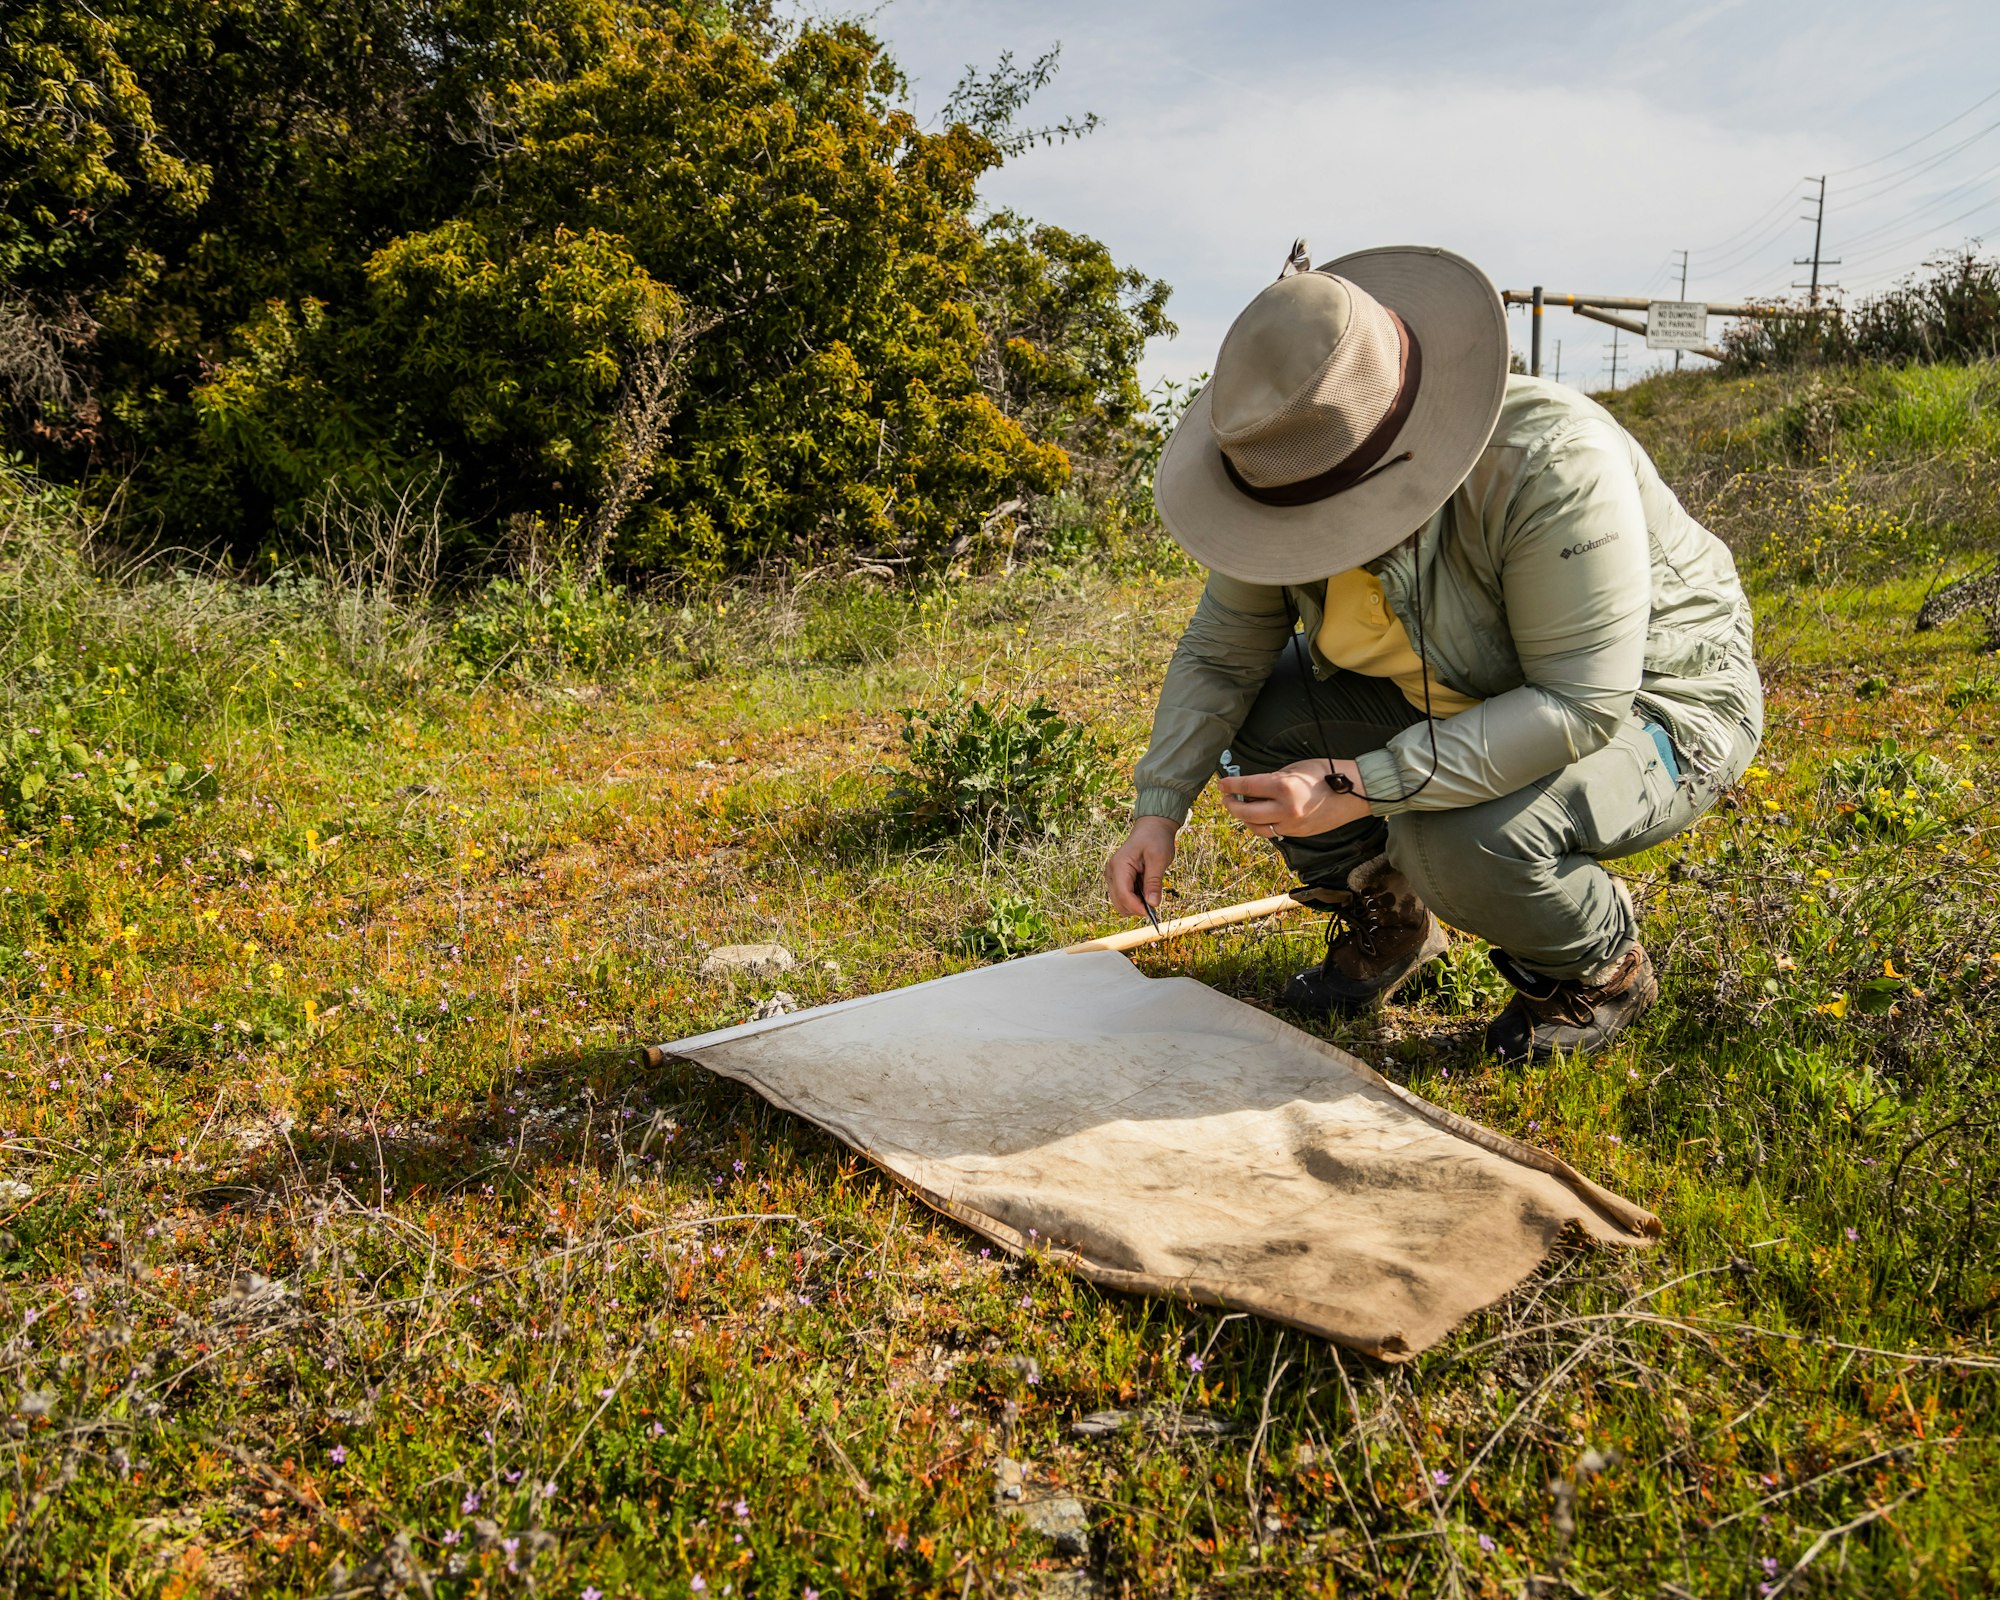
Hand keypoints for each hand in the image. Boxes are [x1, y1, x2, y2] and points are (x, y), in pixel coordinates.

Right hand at [1103, 816, 1177, 916]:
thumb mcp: (1159, 859)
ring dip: (1135, 905)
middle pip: (1119, 902)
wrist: (1152, 828)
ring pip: (1120, 903)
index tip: (1152, 913)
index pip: (1123, 894)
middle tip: (1154, 902)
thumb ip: (1154, 882)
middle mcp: (1112, 872)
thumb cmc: (1156, 839)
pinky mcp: (1117, 880)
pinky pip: (1123, 897)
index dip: (1137, 907)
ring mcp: (1112, 876)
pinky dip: (1134, 900)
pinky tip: (1146, 891)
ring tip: (1151, 892)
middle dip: (1136, 908)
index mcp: (1119, 865)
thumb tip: (1153, 904)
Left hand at [1218, 759, 1368, 839]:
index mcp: (1284, 788)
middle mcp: (1285, 810)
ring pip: (1256, 828)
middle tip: (1227, 797)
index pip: (1248, 787)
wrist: (1356, 793)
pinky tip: (1260, 815)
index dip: (1231, 785)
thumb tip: (1253, 785)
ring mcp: (1292, 825)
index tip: (1222, 783)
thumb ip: (1273, 778)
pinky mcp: (1298, 834)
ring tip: (1241, 807)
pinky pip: (1272, 832)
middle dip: (1231, 804)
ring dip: (1244, 818)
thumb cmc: (1328, 774)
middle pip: (1246, 813)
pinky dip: (1261, 824)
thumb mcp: (1297, 768)